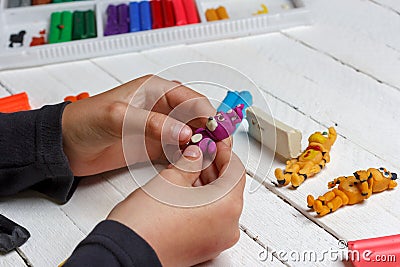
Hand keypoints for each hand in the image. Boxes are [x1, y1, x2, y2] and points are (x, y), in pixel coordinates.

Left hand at [62, 75, 215, 175]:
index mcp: (155, 90)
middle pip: (197, 118)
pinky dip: (188, 158)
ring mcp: (159, 128)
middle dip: (210, 132)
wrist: (65, 147)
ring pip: (191, 135)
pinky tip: (193, 166)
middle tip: (219, 150)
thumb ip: (152, 124)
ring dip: (201, 146)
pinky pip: (179, 151)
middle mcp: (161, 108)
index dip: (208, 115)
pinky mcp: (154, 146)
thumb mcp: (118, 117)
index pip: (192, 99)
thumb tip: (183, 134)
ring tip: (209, 161)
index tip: (218, 133)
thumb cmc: (84, 121)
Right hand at [107, 142, 245, 265]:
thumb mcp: (170, 179)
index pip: (236, 170)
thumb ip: (190, 162)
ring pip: (219, 203)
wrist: (126, 253)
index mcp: (226, 208)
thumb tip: (196, 155)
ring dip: (208, 183)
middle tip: (201, 150)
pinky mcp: (203, 247)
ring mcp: (216, 240)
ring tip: (190, 167)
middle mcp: (228, 227)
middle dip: (214, 166)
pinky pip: (210, 218)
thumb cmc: (146, 223)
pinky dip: (203, 201)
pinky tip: (187, 188)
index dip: (224, 151)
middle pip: (229, 188)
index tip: (215, 142)